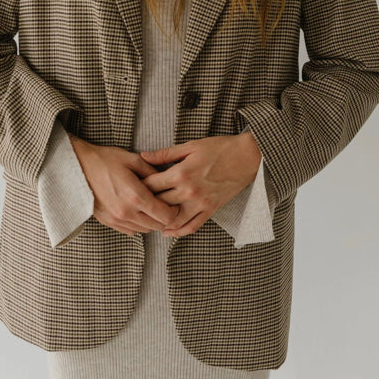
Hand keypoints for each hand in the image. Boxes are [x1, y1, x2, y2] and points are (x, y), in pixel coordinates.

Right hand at [68, 135, 183, 236]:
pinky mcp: (108, 222)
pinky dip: (139, 224)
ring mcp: (116, 219)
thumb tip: (169, 180)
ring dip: (152, 221)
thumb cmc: (106, 160)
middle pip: (157, 226)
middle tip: (167, 204)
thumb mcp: (134, 160)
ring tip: (152, 207)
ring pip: (145, 230)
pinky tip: (138, 211)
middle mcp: (126, 212)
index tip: (175, 202)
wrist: (77, 167)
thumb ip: (154, 172)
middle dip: (165, 217)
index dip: (175, 210)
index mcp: (136, 196)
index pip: (166, 215)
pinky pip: (131, 231)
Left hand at [137, 131, 262, 236]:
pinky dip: (179, 232)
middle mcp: (189, 192)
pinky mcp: (210, 210)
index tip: (131, 187)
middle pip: (159, 204)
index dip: (139, 187)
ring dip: (159, 223)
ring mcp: (200, 203)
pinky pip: (192, 226)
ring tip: (149, 221)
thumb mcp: (191, 146)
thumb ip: (165, 154)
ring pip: (173, 220)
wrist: (246, 157)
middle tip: (135, 205)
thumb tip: (144, 157)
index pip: (152, 185)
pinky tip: (169, 232)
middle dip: (145, 205)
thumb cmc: (219, 148)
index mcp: (182, 173)